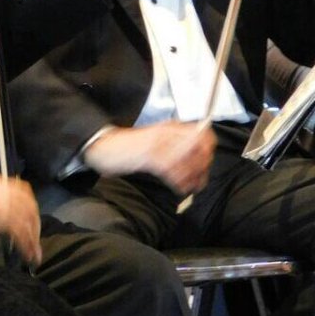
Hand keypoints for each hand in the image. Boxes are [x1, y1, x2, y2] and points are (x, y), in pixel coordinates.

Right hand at [0, 174, 42, 265]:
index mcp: (7, 186)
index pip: (26, 195)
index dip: (31, 209)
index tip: (32, 219)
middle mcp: (13, 196)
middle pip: (31, 213)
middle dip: (35, 229)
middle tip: (35, 242)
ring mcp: (12, 209)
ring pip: (28, 227)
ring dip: (33, 243)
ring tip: (34, 256)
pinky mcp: (9, 222)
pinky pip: (21, 237)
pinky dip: (26, 248)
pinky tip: (27, 256)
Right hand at [84, 122, 215, 194]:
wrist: (106, 146)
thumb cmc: (131, 146)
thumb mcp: (157, 139)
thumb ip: (176, 144)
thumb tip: (200, 157)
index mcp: (170, 127)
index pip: (202, 133)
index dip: (208, 148)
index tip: (206, 161)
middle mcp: (168, 133)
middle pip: (198, 147)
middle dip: (202, 166)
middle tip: (199, 178)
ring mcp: (159, 144)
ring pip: (187, 161)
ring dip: (192, 177)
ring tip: (190, 186)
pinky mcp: (150, 158)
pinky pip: (172, 172)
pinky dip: (179, 183)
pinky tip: (179, 188)